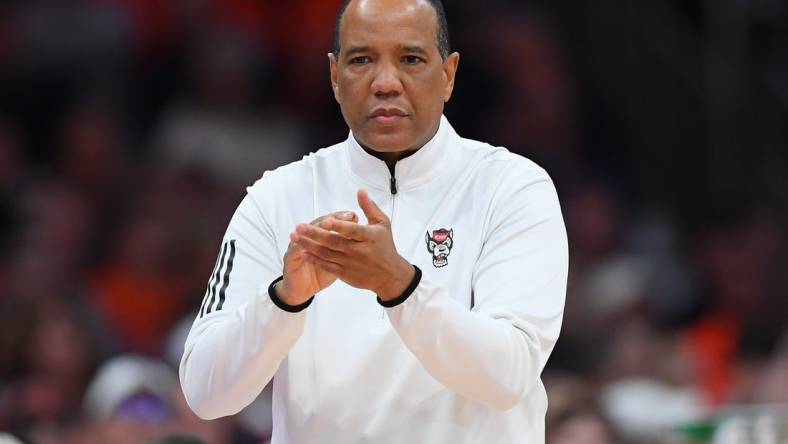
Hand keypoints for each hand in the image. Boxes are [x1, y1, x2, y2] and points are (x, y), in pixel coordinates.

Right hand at [277, 211, 358, 305]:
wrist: (302, 289)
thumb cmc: (321, 273)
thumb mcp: (336, 260)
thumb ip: (347, 247)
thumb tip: (363, 235)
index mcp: (322, 235)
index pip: (333, 222)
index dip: (341, 219)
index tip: (352, 216)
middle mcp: (310, 236)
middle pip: (319, 223)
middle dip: (330, 220)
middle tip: (340, 217)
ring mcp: (299, 244)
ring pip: (306, 233)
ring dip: (315, 228)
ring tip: (324, 225)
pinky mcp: (290, 256)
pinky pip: (294, 250)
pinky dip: (299, 245)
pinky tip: (304, 242)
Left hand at [291, 189, 414, 300]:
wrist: (390, 275)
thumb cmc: (385, 245)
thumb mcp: (382, 224)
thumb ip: (369, 207)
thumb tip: (360, 191)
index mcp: (368, 236)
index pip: (351, 230)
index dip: (338, 226)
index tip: (324, 220)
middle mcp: (359, 251)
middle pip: (334, 242)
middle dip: (315, 234)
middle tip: (299, 227)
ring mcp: (351, 264)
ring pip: (327, 254)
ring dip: (309, 246)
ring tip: (295, 237)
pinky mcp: (346, 274)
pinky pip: (328, 266)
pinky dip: (315, 260)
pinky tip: (304, 253)